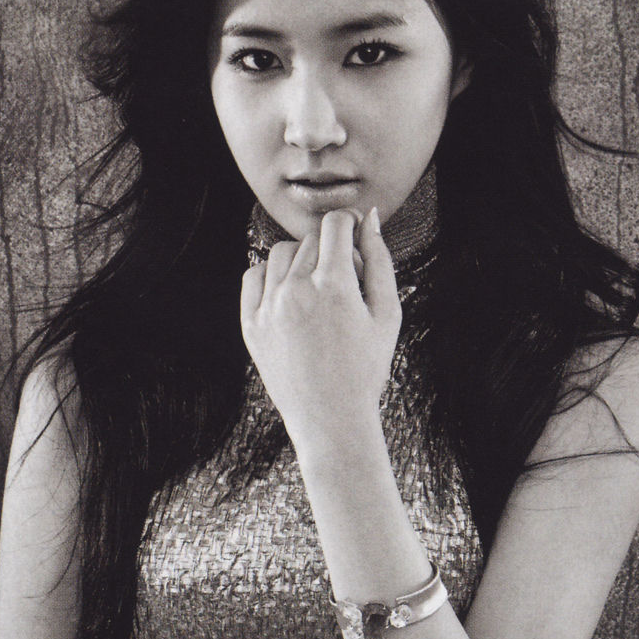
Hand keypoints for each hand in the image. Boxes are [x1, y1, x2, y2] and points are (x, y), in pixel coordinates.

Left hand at [240, 208, 401, 449]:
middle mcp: (297, 290)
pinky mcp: (251, 324)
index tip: (353, 238)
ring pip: (281, 253)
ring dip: (300, 260)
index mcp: (334, 285)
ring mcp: (269, 307)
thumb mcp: (387, 313)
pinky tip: (289, 295)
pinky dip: (271, 277)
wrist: (331, 420)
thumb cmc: (366, 368)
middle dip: (329, 249)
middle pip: (310, 240)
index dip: (349, 225)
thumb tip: (370, 219)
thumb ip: (380, 260)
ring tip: (317, 291)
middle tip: (344, 281)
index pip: (335, 224)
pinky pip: (253, 276)